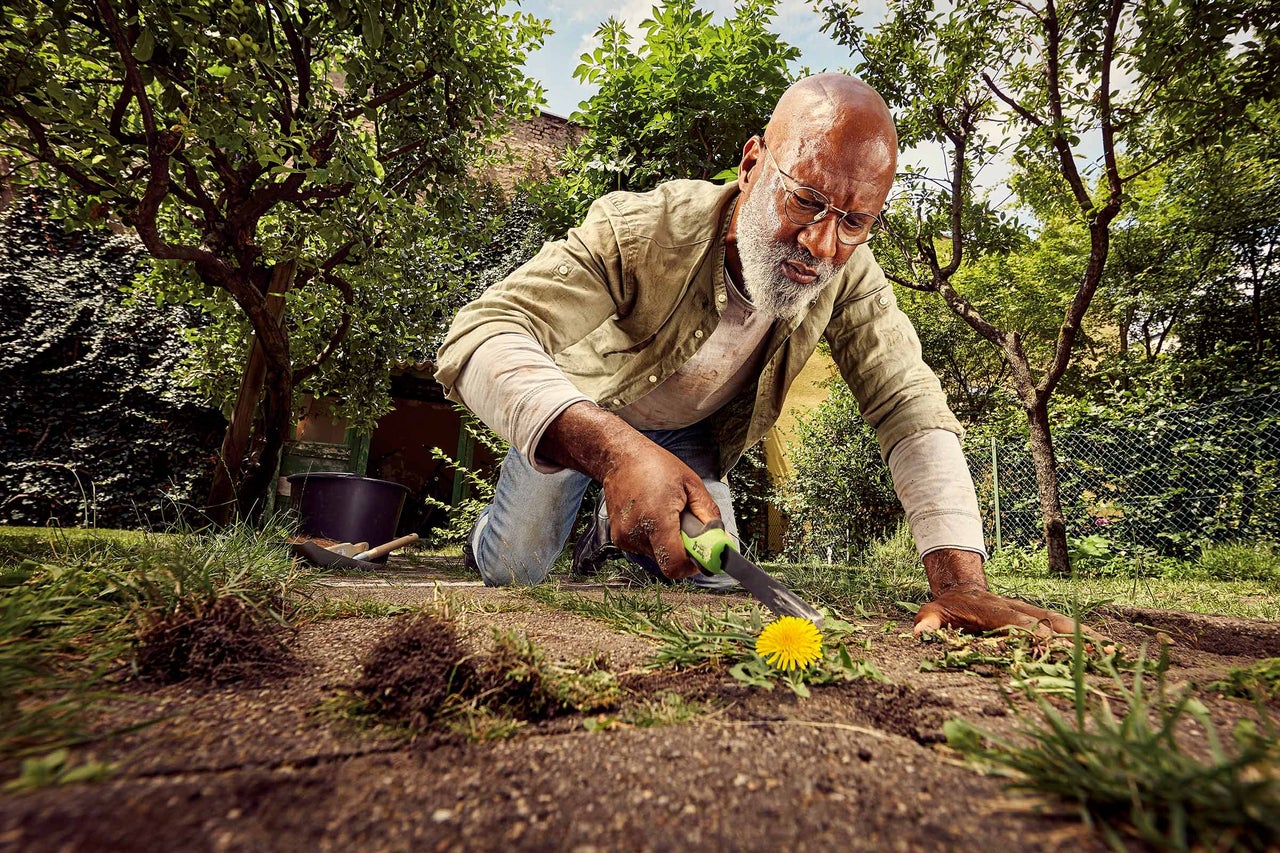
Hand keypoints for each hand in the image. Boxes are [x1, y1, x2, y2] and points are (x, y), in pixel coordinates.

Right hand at [600, 438, 720, 578]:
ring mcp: (624, 538)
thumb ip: (709, 516)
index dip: (692, 564)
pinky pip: (645, 549)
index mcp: (656, 519)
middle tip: (685, 526)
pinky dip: (654, 539)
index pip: (674, 565)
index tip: (701, 553)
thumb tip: (722, 541)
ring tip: (666, 515)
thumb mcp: (692, 485)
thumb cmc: (656, 466)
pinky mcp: (619, 538)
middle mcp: (636, 533)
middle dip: (682, 549)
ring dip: (667, 543)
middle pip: (667, 562)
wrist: (620, 458)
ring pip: (657, 556)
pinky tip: (652, 516)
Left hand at [916, 548, 1095, 637]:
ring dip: (1085, 636)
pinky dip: (1084, 637)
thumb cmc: (948, 607)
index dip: (1031, 633)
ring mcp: (1031, 612)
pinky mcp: (1039, 616)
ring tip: (1111, 651)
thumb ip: (927, 622)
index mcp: (995, 611)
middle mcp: (1019, 610)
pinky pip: (1064, 627)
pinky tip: (1105, 649)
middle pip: (1048, 621)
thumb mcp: (932, 613)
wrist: (962, 587)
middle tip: (1096, 650)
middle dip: (1070, 636)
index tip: (1048, 645)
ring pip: (1062, 623)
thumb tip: (917, 634)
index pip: (1017, 623)